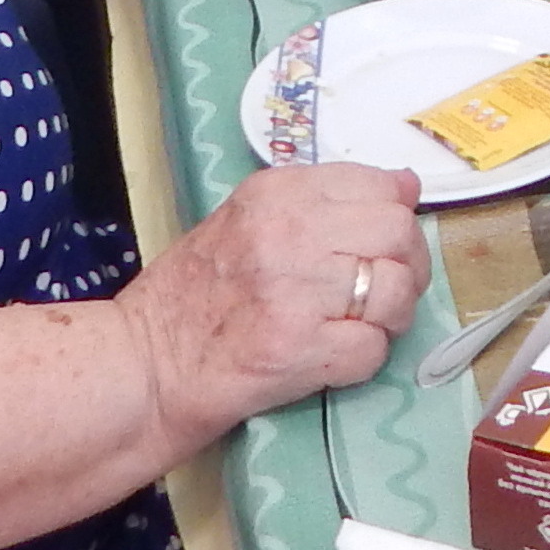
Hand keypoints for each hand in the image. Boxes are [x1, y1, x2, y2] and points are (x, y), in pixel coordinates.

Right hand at [123, 159, 425, 442]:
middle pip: (398, 234)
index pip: (381, 186)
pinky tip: (332, 357)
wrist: (143, 365)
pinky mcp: (298, 349)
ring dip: (390, 318)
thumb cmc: (193, 295)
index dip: (396, 219)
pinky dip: (363, 360)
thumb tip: (405, 184)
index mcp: (277, 192)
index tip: (381, 245)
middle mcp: (289, 231)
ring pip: (395, 292)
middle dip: (406, 268)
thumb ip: (325, 201)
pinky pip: (373, 350)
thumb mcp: (250, 220)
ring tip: (358, 327)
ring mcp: (295, 291)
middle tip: (382, 293)